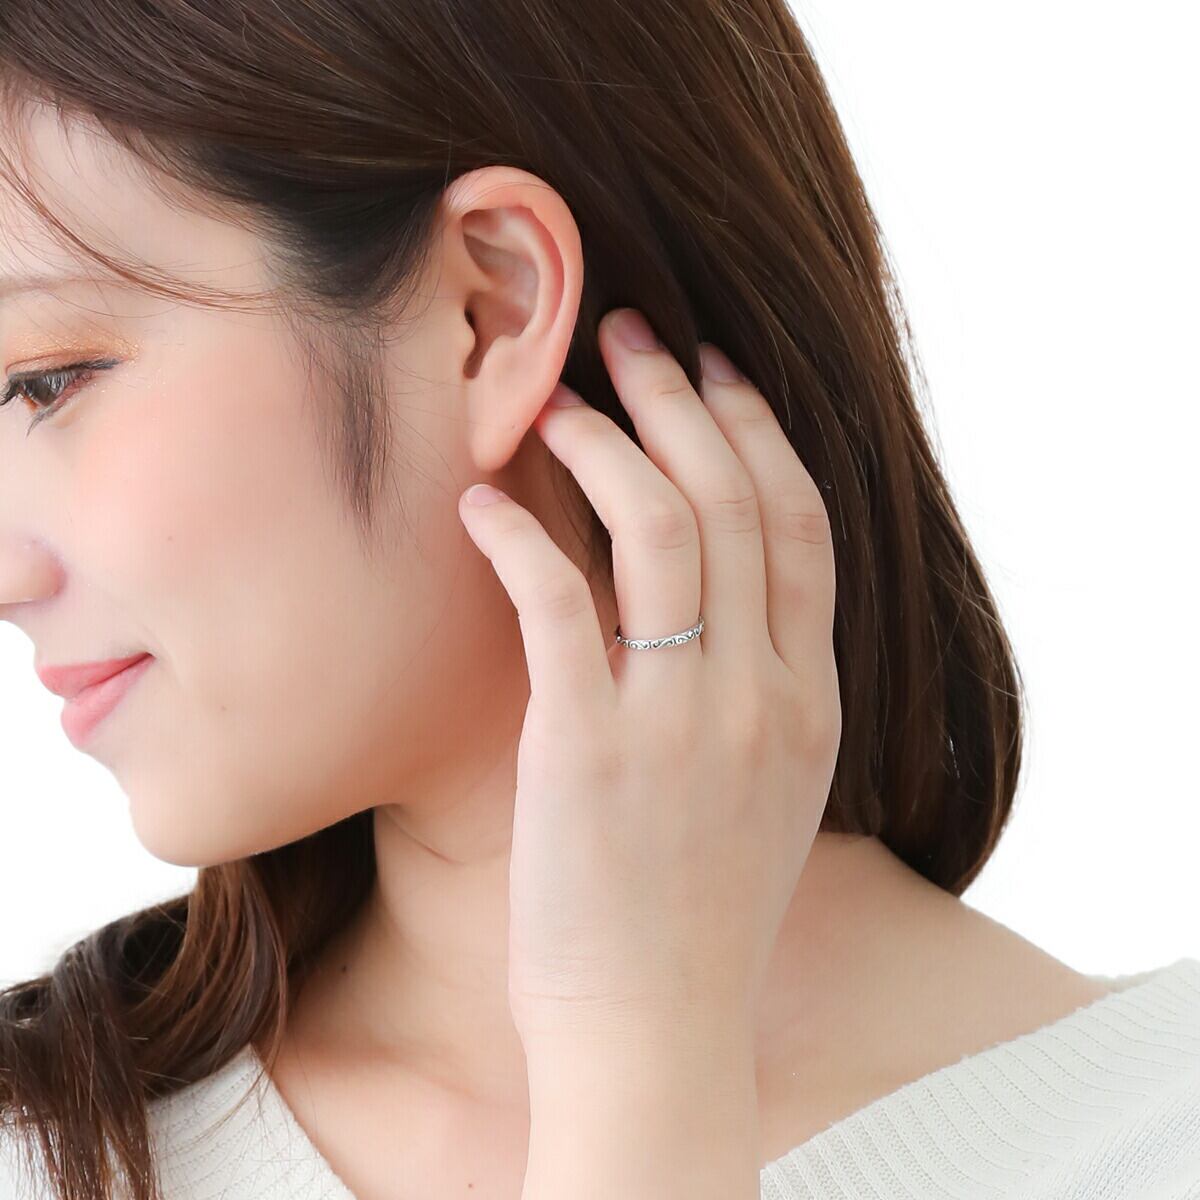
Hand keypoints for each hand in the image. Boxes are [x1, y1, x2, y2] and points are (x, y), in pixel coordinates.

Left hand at [457, 307, 840, 1047]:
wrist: (656, 1022)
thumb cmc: (699, 904)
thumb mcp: (768, 784)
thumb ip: (762, 682)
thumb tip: (716, 587)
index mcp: (811, 697)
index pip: (801, 524)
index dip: (758, 430)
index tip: (713, 371)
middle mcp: (761, 693)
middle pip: (736, 498)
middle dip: (681, 398)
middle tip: (629, 336)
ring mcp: (679, 720)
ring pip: (662, 527)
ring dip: (605, 442)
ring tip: (552, 396)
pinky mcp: (589, 750)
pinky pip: (558, 604)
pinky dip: (515, 536)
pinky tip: (477, 500)